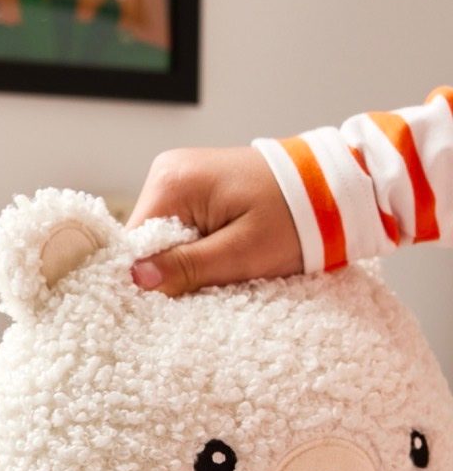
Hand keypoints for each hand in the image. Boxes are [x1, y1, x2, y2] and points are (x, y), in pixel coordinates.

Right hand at [127, 146, 302, 295]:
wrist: (337, 185)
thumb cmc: (296, 216)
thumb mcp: (241, 252)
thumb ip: (185, 267)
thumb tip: (136, 279)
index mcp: (172, 183)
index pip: (133, 245)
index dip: (147, 277)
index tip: (171, 299)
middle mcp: (167, 171)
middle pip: (143, 241)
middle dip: (168, 268)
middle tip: (205, 283)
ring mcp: (180, 175)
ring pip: (160, 237)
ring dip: (183, 259)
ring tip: (219, 265)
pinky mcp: (195, 184)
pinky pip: (178, 226)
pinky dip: (194, 246)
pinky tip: (219, 251)